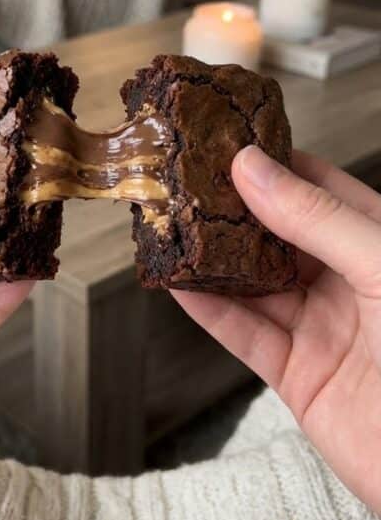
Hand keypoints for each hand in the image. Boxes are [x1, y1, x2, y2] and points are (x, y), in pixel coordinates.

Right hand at [173, 146, 380, 511]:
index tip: (225, 142)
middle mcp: (350, 282)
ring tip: (169, 224)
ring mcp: (323, 328)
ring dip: (211, 258)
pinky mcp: (299, 376)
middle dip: (232, 209)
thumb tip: (253, 169)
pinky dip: (209, 309)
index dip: (274, 165)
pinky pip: (245, 334)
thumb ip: (318, 219)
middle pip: (278, 234)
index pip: (321, 190)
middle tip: (183, 181)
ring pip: (254, 283)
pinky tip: (179, 283)